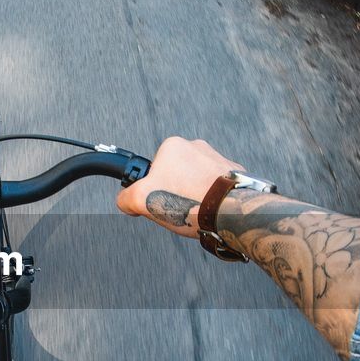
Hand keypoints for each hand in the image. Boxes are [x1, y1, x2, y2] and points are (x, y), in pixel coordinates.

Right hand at [116, 137, 244, 238]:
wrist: (230, 211)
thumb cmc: (189, 201)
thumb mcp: (142, 200)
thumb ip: (126, 198)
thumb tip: (124, 201)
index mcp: (172, 147)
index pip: (154, 170)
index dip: (152, 190)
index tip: (157, 202)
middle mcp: (197, 147)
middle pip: (175, 175)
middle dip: (174, 193)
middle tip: (176, 210)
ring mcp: (218, 159)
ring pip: (196, 181)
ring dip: (194, 196)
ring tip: (195, 213)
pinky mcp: (235, 174)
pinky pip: (216, 187)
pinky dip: (212, 199)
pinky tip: (211, 212)